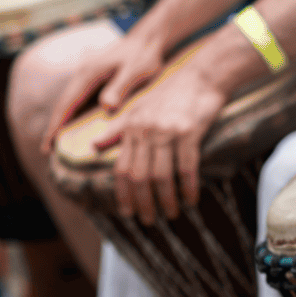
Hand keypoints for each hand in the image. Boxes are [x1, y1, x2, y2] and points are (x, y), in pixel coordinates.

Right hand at [42, 27, 168, 153]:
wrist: (147, 39)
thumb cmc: (143, 56)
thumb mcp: (136, 72)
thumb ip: (120, 88)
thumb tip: (106, 107)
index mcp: (89, 74)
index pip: (67, 104)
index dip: (56, 125)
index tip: (48, 143)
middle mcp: (83, 74)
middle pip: (63, 104)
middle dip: (54, 126)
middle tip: (46, 150)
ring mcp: (87, 76)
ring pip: (70, 102)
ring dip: (62, 121)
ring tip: (56, 142)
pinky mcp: (94, 79)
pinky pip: (79, 99)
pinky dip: (73, 114)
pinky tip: (74, 127)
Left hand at [104, 52, 226, 224]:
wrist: (202, 75)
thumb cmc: (171, 93)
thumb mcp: (137, 107)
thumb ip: (116, 129)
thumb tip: (93, 146)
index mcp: (131, 127)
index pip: (121, 168)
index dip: (123, 194)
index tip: (126, 212)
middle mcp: (146, 130)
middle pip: (139, 177)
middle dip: (143, 203)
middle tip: (148, 221)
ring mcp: (167, 131)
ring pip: (161, 176)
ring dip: (166, 200)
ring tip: (171, 214)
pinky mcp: (189, 132)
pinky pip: (186, 167)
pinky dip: (188, 187)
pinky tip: (191, 200)